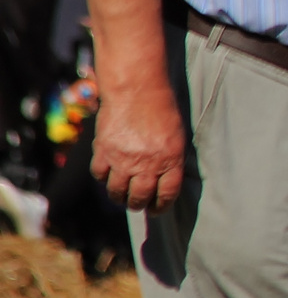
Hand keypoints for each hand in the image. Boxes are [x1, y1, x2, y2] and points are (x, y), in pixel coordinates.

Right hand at [91, 83, 185, 211]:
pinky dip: (103, 177)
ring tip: (121, 193)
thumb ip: (170, 158)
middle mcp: (147, 164)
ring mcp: (123, 160)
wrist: (137, 89)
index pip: (167, 194)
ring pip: (117, 192)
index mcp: (171, 160)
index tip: (156, 209)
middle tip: (137, 203)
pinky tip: (108, 172)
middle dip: (138, 204)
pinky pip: (100, 175)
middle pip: (139, 198)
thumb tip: (162, 181)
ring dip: (119, 196)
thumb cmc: (162, 108)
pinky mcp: (104, 152)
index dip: (161, 206)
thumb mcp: (177, 134)